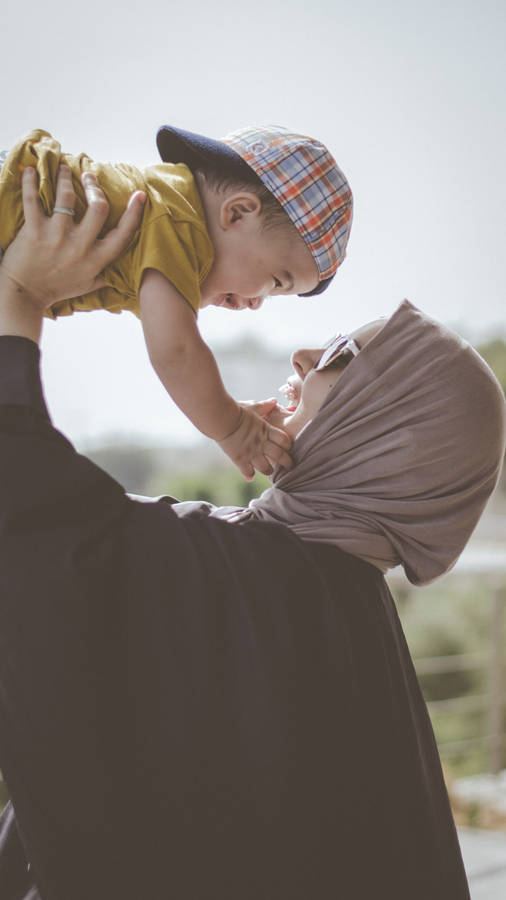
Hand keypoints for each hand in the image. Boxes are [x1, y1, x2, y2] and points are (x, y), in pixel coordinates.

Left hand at [1, 165, 144, 312]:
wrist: (25, 295)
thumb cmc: (56, 289)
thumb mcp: (87, 286)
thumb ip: (105, 274)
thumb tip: (122, 268)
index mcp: (96, 260)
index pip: (123, 234)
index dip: (134, 212)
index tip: (139, 195)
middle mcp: (79, 247)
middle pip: (98, 207)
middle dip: (95, 187)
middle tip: (89, 177)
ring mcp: (56, 237)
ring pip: (66, 196)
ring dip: (65, 177)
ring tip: (64, 170)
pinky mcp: (34, 231)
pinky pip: (33, 199)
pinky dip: (30, 182)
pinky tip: (30, 171)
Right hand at [217, 403, 292, 480]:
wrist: (221, 418)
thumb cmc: (236, 410)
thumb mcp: (252, 406)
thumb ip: (264, 406)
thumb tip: (274, 401)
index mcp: (266, 430)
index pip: (285, 440)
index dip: (288, 445)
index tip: (287, 447)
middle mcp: (261, 443)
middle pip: (280, 456)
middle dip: (287, 463)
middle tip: (289, 466)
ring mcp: (251, 452)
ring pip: (266, 468)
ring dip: (269, 470)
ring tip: (269, 470)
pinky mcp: (239, 459)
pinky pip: (247, 471)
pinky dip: (249, 475)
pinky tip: (250, 477)